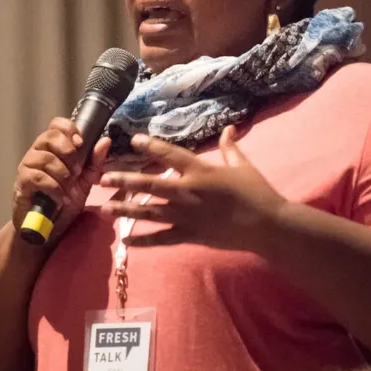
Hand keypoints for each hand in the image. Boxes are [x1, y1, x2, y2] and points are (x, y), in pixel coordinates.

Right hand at [12, 117, 112, 243]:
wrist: (47, 229)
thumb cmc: (64, 201)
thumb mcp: (85, 182)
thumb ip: (95, 162)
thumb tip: (105, 140)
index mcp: (52, 148)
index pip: (56, 125)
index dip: (69, 129)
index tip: (80, 143)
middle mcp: (37, 152)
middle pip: (49, 136)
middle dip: (68, 152)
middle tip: (76, 171)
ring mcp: (27, 167)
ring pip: (45, 158)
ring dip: (63, 174)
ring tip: (70, 188)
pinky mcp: (21, 183)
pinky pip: (38, 177)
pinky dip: (54, 188)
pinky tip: (63, 198)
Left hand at [98, 126, 288, 249]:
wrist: (267, 226)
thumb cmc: (257, 193)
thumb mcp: (243, 166)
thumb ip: (230, 147)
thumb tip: (229, 128)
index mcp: (201, 171)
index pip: (170, 154)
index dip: (151, 146)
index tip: (134, 141)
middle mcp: (188, 191)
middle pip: (150, 183)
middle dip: (124, 179)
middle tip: (103, 177)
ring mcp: (187, 215)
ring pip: (150, 211)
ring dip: (126, 209)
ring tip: (106, 208)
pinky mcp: (190, 235)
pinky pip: (162, 238)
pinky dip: (143, 241)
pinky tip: (126, 241)